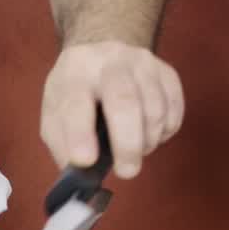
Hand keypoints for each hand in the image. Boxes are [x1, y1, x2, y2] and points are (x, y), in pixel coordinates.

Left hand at [40, 40, 182, 178]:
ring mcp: (142, 63)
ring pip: (155, 109)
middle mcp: (109, 61)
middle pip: (125, 101)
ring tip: (133, 150)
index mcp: (74, 73)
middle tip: (127, 172)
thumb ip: (63, 146)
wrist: (103, 51)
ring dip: (146, 141)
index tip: (85, 161)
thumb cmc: (77, 93)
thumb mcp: (55, 115)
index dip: (80, 135)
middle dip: (127, 144)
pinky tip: (147, 134)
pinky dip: (163, 132)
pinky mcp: (166, 72)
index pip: (76, 104)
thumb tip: (81, 178)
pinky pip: (173, 110)